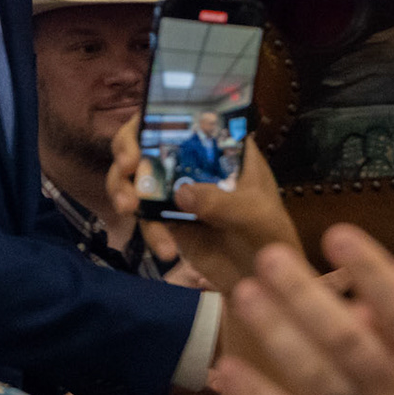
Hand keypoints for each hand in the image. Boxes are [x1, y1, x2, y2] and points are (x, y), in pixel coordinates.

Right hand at [107, 116, 300, 290]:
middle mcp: (194, 162)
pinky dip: (146, 230)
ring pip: (137, 177)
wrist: (260, 281)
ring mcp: (176, 189)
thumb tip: (180, 194)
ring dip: (124, 188)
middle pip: (148, 140)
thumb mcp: (255, 215)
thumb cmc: (269, 236)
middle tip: (128, 166)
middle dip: (128, 149)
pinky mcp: (166, 219)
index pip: (186, 115)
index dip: (158, 113)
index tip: (144, 128)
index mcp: (221, 147)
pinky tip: (164, 250)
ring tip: (127, 208)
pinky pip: (144, 216)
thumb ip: (222, 202)